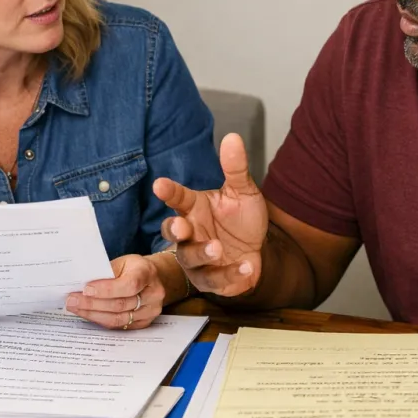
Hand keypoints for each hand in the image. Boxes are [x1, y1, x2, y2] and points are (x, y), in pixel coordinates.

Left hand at [66, 254, 164, 329]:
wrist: (150, 278)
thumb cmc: (131, 268)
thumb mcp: (120, 263)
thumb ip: (105, 273)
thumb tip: (80, 285)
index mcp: (147, 273)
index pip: (129, 285)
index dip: (106, 290)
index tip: (85, 289)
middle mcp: (154, 293)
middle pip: (121, 304)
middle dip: (92, 303)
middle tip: (72, 300)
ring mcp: (151, 310)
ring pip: (118, 318)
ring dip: (93, 314)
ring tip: (75, 308)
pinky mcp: (144, 322)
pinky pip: (119, 325)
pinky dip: (100, 320)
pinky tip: (87, 314)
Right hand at [152, 133, 266, 297]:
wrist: (258, 251)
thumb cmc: (242, 220)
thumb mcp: (243, 192)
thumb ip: (236, 169)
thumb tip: (233, 137)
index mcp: (194, 208)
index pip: (177, 198)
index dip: (168, 192)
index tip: (159, 184)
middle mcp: (190, 234)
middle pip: (173, 233)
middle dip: (174, 230)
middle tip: (181, 226)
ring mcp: (198, 260)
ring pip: (190, 259)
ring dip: (202, 253)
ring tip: (217, 247)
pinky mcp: (211, 281)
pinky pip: (217, 280)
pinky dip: (231, 273)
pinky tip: (246, 265)